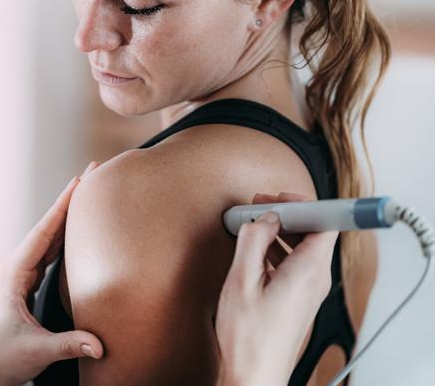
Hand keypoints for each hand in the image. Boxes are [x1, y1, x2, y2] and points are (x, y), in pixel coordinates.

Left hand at [0, 162, 103, 385]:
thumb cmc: (0, 358)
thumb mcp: (37, 350)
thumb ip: (69, 343)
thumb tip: (100, 344)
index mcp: (14, 272)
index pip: (44, 231)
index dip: (63, 204)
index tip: (81, 179)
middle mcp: (16, 267)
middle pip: (47, 226)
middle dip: (70, 201)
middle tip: (92, 175)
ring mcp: (20, 274)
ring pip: (48, 237)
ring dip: (67, 216)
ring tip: (89, 196)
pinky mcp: (26, 283)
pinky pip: (49, 253)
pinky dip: (64, 237)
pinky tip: (77, 232)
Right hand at [215, 192, 337, 385]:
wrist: (254, 373)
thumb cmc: (249, 335)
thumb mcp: (242, 279)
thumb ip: (252, 241)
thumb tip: (262, 219)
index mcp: (309, 270)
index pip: (325, 222)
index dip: (304, 203)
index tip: (280, 197)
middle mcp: (316, 279)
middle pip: (314, 232)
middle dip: (288, 213)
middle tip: (259, 206)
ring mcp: (309, 290)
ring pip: (303, 248)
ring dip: (280, 231)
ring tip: (252, 223)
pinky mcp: (298, 298)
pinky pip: (295, 263)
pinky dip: (277, 249)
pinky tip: (254, 249)